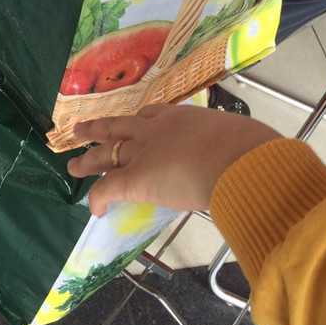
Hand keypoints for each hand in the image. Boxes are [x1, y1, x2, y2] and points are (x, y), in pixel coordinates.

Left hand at [66, 103, 280, 215]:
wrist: (235, 159)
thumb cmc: (246, 148)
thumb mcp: (238, 136)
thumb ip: (233, 144)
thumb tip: (253, 153)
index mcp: (180, 117)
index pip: (150, 116)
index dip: (138, 122)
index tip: (131, 125)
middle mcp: (154, 130)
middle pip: (118, 127)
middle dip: (99, 129)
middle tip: (80, 129)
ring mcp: (142, 152)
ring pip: (106, 153)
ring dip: (87, 160)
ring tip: (72, 164)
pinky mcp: (135, 178)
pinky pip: (107, 188)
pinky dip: (96, 197)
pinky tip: (93, 208)